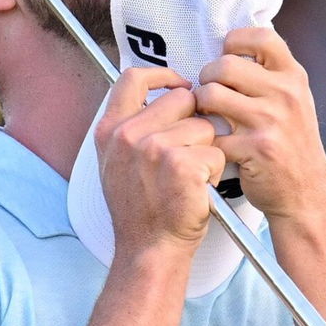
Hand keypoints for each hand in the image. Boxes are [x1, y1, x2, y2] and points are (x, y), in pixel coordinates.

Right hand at [95, 68, 225, 260]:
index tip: (179, 86)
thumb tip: (164, 97)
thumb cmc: (141, 212)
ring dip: (206, 152)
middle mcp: (128, 135)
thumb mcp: (117, 165)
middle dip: (194, 122)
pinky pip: (215, 153)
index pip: (133, 78)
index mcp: (110, 131)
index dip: (163, 76)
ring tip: (191, 179)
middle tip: (189, 155)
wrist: (149, 250)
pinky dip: (215, 173)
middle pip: (182, 99)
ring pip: (203, 127)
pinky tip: (199, 191)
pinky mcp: (181, 165)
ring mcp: (153, 148)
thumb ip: (132, 129)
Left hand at [195, 27, 325, 229]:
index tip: (227, 57)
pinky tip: (214, 145)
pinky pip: (212, 133)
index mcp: (293, 77)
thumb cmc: (292, 146)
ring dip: (200, 107)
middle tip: (208, 95)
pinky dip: (206, 141)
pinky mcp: (255, 148)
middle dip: (207, 78)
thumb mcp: (295, 102)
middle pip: (225, 65)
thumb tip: (231, 50)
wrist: (305, 194)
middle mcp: (285, 94)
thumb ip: (271, 76)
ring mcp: (271, 121)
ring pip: (211, 95)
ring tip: (207, 117)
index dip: (235, 41)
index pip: (261, 37)